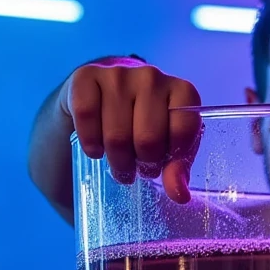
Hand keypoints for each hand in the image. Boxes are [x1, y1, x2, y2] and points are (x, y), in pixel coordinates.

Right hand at [61, 59, 201, 203]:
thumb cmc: (143, 124)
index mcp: (182, 91)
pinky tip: (96, 148)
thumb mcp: (167, 146)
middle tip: (138, 167)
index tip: (162, 162)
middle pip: (148, 140)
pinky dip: (90, 143)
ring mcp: (118, 73)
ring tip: (119, 163)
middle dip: (142, 164)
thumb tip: (179, 195)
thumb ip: (178, 169)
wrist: (103, 97)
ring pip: (116, 136)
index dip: (171, 159)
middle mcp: (152, 76)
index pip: (183, 132)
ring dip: (116, 160)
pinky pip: (86, 118)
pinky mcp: (86, 76)